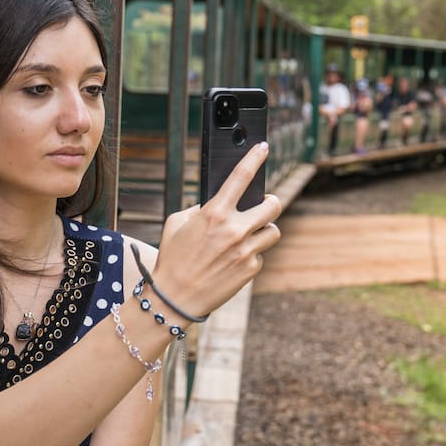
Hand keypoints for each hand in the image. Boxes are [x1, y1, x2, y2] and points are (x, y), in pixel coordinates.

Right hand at [151, 142, 281, 317]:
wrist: (175, 298)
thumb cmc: (172, 259)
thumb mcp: (177, 224)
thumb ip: (199, 209)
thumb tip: (218, 203)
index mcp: (215, 213)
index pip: (241, 177)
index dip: (254, 158)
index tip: (263, 148)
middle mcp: (234, 230)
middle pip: (273, 206)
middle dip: (271, 203)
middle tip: (265, 204)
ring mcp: (245, 251)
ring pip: (272, 232)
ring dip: (263, 231)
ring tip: (248, 236)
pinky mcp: (250, 270)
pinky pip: (259, 255)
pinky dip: (249, 256)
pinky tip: (232, 262)